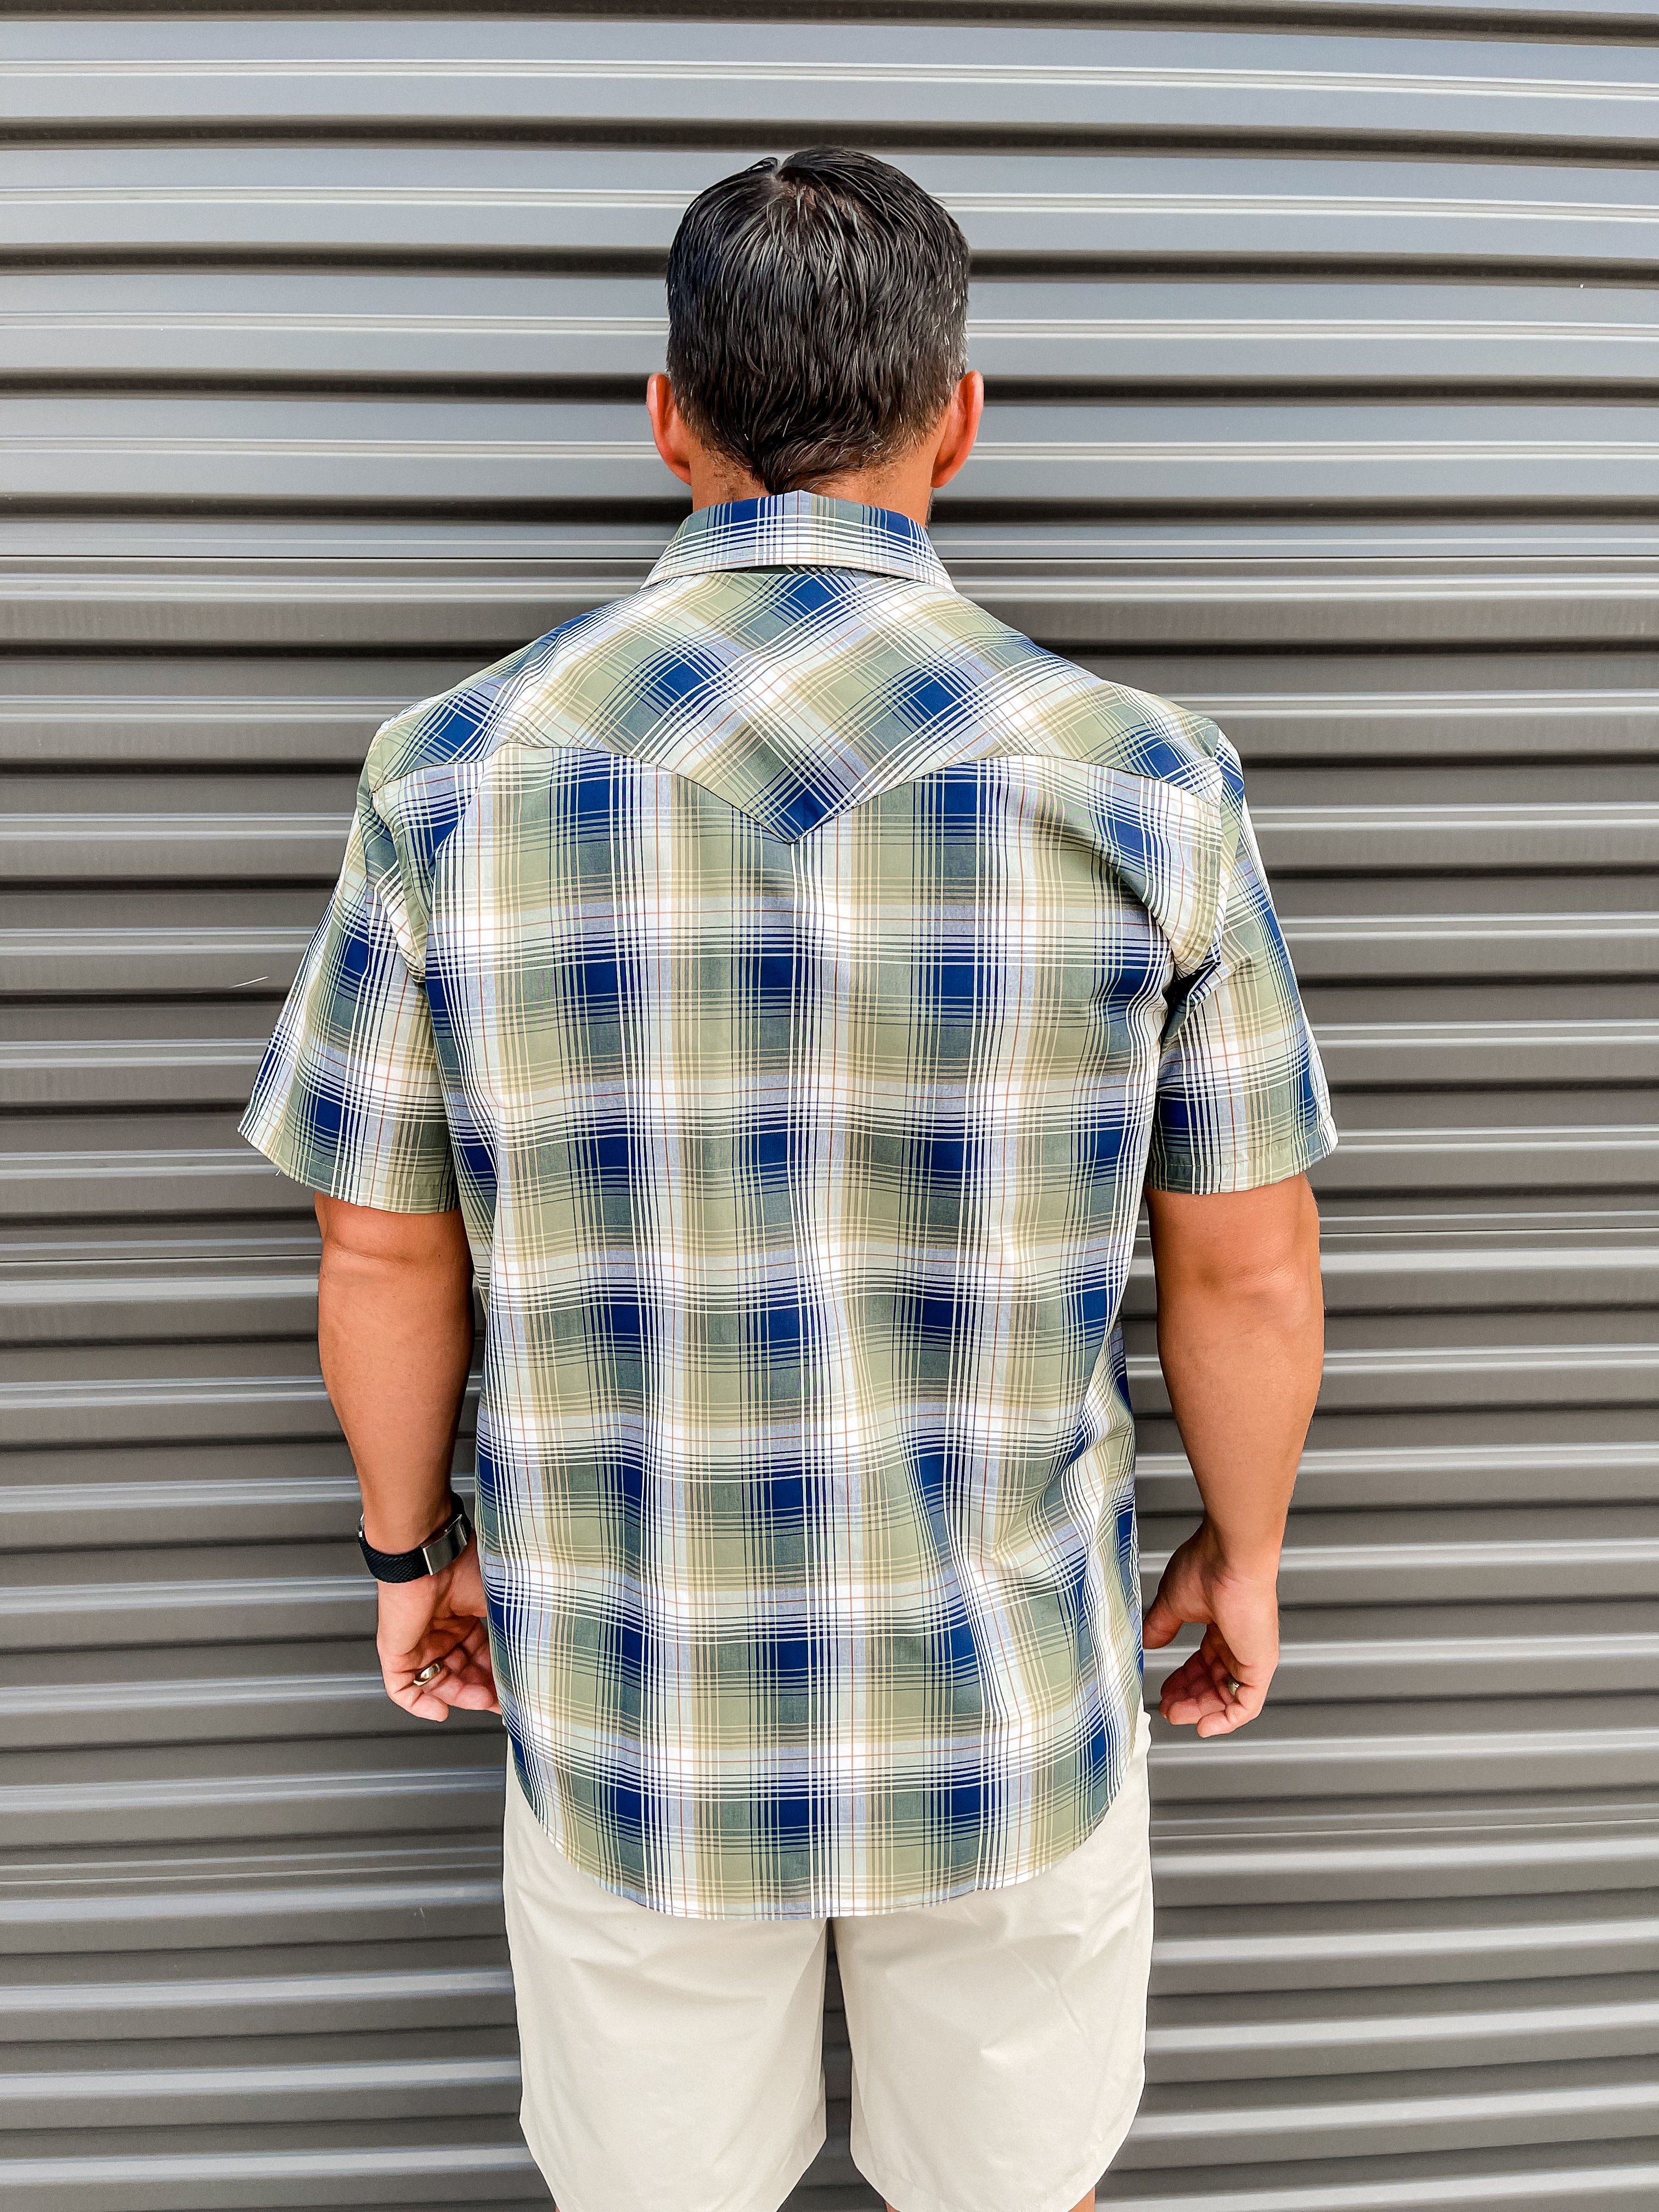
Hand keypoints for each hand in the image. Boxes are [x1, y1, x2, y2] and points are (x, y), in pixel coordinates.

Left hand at [376, 1540, 501, 1721]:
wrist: (428, 1554)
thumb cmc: (464, 1566)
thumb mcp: (498, 1604)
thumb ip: (511, 1630)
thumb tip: (536, 1655)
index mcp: (463, 1618)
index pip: (480, 1656)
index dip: (497, 1674)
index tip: (514, 1688)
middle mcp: (441, 1631)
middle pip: (461, 1673)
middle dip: (482, 1689)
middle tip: (502, 1700)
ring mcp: (418, 1643)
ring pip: (438, 1683)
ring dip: (460, 1696)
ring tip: (483, 1700)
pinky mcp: (395, 1651)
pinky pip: (402, 1688)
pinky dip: (419, 1705)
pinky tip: (440, 1711)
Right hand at [1143, 1520, 1278, 1738]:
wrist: (1231, 1557)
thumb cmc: (1206, 1566)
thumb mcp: (1173, 1603)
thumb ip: (1161, 1626)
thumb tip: (1148, 1642)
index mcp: (1221, 1625)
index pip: (1203, 1664)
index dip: (1183, 1680)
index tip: (1164, 1691)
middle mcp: (1238, 1642)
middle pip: (1214, 1683)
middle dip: (1189, 1699)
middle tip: (1167, 1709)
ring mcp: (1251, 1655)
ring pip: (1227, 1696)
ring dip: (1201, 1710)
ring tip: (1176, 1715)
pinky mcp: (1261, 1665)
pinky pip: (1247, 1704)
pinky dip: (1226, 1720)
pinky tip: (1205, 1726)